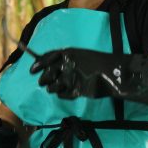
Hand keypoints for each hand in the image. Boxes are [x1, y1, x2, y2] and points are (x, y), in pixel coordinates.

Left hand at [29, 48, 147, 106]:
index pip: (47, 57)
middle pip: (47, 73)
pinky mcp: (77, 91)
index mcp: (69, 53)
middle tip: (42, 82)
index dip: (38, 64)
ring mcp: (72, 78)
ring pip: (53, 86)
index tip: (31, 70)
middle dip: (43, 79)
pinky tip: (65, 93)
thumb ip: (67, 59)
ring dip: (51, 88)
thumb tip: (51, 66)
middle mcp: (67, 65)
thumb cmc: (99, 62)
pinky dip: (62, 95)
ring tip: (53, 88)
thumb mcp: (82, 55)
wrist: (116, 72)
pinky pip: (63, 95)